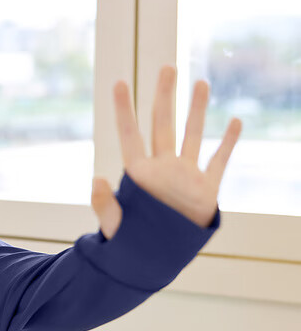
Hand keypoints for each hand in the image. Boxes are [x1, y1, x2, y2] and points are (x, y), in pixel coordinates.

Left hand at [91, 65, 242, 238]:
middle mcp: (162, 168)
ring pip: (192, 135)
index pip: (130, 135)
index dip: (124, 109)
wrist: (155, 262)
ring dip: (196, 110)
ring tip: (200, 83)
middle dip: (164, 96)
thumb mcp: (115, 224)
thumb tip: (96, 180)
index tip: (119, 83)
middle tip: (167, 67)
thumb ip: (105, 203)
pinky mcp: (205, 190)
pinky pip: (218, 161)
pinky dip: (228, 143)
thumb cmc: (128, 245)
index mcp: (139, 174)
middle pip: (163, 124)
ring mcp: (184, 176)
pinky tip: (235, 121)